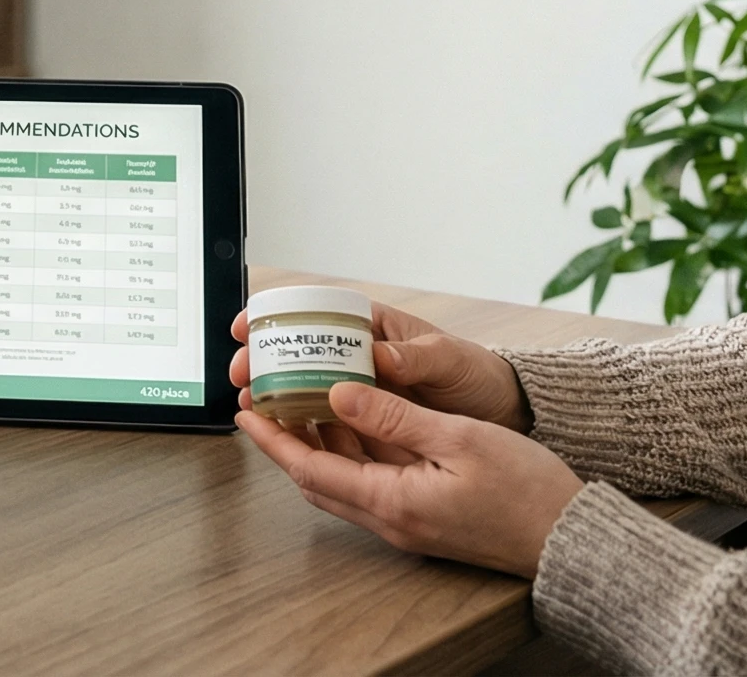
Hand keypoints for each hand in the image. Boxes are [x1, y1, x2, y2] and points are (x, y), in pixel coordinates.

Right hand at [229, 299, 529, 430]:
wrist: (505, 416)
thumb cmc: (478, 377)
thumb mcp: (450, 360)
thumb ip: (417, 357)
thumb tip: (378, 356)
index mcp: (373, 329)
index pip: (314, 313)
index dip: (275, 318)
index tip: (247, 327)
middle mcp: (360, 358)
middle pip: (299, 354)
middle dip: (263, 362)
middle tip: (241, 376)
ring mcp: (362, 393)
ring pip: (307, 390)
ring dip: (276, 396)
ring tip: (252, 406)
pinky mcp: (369, 425)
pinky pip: (328, 424)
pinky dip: (304, 427)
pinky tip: (286, 435)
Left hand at [236, 383, 581, 577]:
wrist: (570, 538)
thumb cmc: (526, 490)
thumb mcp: (458, 438)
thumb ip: (393, 416)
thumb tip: (339, 394)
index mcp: (392, 501)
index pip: (309, 470)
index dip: (273, 440)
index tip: (245, 411)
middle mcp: (391, 520)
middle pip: (317, 480)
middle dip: (286, 440)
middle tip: (266, 400)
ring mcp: (406, 523)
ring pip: (343, 483)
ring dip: (318, 446)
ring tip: (301, 402)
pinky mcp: (424, 519)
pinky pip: (371, 485)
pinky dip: (352, 455)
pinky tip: (355, 423)